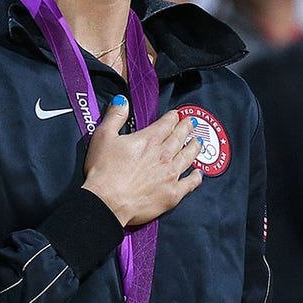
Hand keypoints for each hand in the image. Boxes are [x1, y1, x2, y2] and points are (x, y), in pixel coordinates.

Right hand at [81, 97, 202, 225]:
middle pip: (180, 138)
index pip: (166, 124)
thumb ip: (115, 117)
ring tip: (198, 142)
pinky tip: (198, 173)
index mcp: (149, 140)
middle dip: (186, 128)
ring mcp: (171, 174)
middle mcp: (164, 155)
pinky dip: (196, 177)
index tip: (177, 115)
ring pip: (188, 157)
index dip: (173, 117)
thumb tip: (122, 101)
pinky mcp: (172, 194)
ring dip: (194, 148)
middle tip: (192, 123)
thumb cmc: (103, 170)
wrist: (107, 201)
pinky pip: (190, 183)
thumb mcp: (103, 136)